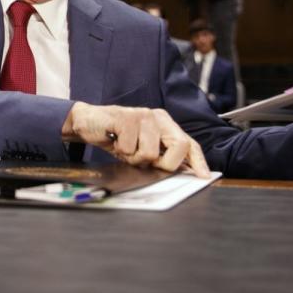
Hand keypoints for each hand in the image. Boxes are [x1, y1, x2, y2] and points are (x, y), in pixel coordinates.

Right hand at [63, 103, 209, 176]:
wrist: (88, 122)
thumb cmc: (116, 136)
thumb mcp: (141, 147)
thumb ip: (160, 155)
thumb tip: (180, 170)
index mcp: (165, 123)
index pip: (188, 142)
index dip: (198, 161)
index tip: (204, 177)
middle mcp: (157, 116)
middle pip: (179, 146)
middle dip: (165, 163)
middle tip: (144, 161)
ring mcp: (142, 115)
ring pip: (150, 153)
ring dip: (134, 158)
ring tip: (124, 148)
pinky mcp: (126, 118)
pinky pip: (130, 148)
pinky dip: (120, 151)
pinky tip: (115, 141)